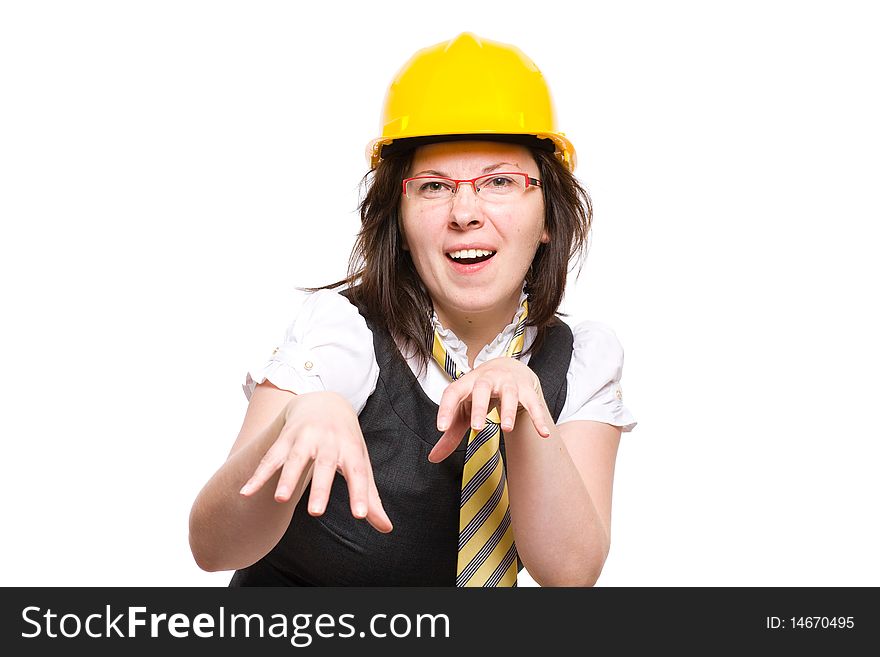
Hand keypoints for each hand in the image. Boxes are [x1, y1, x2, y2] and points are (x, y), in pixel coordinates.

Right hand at [239, 391, 392, 532]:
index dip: (360, 494)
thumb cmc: (346, 442)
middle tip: (315, 513)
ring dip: (286, 478)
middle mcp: (328, 442)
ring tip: (281, 499)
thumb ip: (370, 498)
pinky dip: (258, 475)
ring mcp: (305, 437)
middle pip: (324, 465)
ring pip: (295, 458)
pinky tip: (245, 493)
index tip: (361, 515)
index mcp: (351, 450)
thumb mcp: (360, 464)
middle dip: (319, 488)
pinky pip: (270, 458)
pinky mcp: (285, 438)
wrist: (325, 402)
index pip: (358, 474)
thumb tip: (387, 529)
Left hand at [429, 357, 553, 463]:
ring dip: (508, 411)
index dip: (445, 409)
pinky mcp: (525, 389)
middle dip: (479, 408)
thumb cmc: (479, 392)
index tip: (441, 428)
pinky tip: (543, 433)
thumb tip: (433, 457)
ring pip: (509, 393)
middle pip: (482, 389)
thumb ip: (450, 433)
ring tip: (507, 429)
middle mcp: (486, 380)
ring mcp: (507, 382)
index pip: (452, 393)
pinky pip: (533, 403)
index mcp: (467, 384)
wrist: (506, 366)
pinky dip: (538, 418)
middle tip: (476, 428)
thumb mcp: (463, 410)